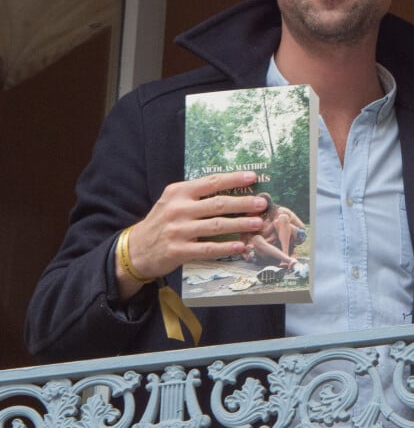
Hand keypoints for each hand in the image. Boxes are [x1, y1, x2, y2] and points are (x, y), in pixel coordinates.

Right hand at [115, 171, 266, 296]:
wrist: (136, 249)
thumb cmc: (161, 223)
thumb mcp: (172, 202)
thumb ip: (195, 196)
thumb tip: (230, 191)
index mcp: (178, 193)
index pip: (211, 182)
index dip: (233, 179)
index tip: (252, 177)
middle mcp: (178, 209)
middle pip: (217, 204)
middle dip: (243, 203)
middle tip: (262, 203)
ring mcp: (178, 230)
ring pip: (216, 226)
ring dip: (240, 224)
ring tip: (257, 223)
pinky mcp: (179, 250)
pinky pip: (208, 248)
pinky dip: (226, 247)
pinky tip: (241, 246)